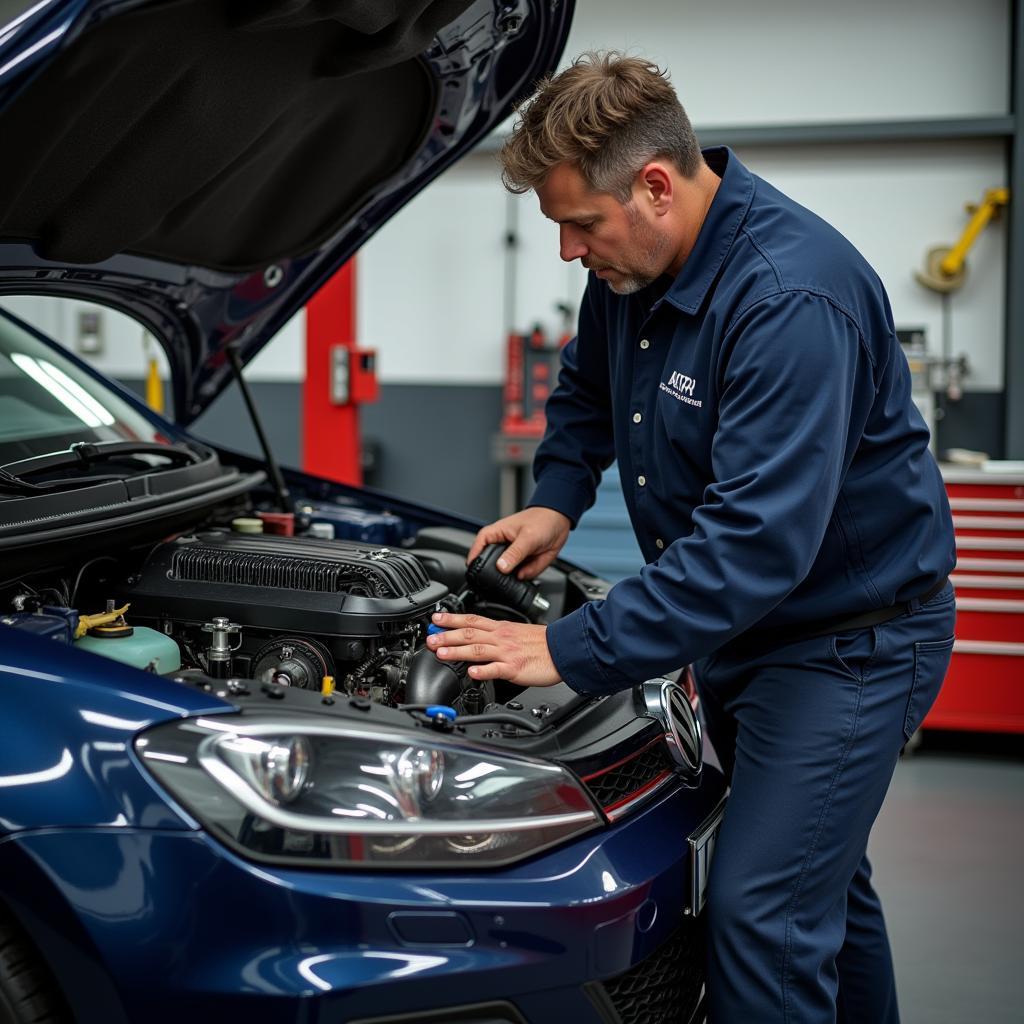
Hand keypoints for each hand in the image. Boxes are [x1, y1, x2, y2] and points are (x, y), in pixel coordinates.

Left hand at [426, 611, 561, 686]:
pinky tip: (471, 673)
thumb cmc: (543, 643)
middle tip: (429, 637)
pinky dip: (483, 671)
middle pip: (469, 634)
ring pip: (477, 650)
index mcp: (501, 628)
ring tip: (440, 652)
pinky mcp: (515, 668)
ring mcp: (507, 653)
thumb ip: (497, 635)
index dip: (452, 618)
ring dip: (456, 651)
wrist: (563, 649)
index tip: (435, 618)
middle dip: (446, 635)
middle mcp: (501, 638)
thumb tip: (479, 638)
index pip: (472, 619)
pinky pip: (496, 669)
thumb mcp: (517, 632)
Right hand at [467, 507, 570, 579]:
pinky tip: (537, 561)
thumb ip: (515, 553)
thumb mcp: (528, 537)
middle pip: (492, 563)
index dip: (474, 557)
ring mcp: (514, 556)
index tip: (472, 570)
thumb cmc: (542, 520)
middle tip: (511, 569)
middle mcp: (504, 546)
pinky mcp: (524, 564)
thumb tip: (501, 567)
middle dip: (500, 572)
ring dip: (518, 573)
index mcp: (498, 534)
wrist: (560, 522)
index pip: (480, 545)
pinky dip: (530, 573)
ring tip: (531, 559)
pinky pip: (523, 575)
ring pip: (509, 573)